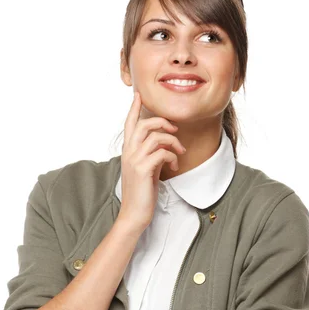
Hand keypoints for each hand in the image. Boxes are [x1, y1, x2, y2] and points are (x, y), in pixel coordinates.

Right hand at [117, 91, 185, 232]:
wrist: (134, 214)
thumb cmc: (142, 193)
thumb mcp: (146, 169)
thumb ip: (151, 154)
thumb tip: (164, 145)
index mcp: (128, 151)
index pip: (129, 124)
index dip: (134, 108)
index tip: (139, 95)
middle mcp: (128, 152)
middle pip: (145, 124)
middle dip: (164, 123)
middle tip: (176, 130)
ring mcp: (134, 160)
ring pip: (156, 137)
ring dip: (173, 142)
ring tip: (180, 153)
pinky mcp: (142, 169)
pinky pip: (162, 152)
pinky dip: (173, 157)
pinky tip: (175, 165)